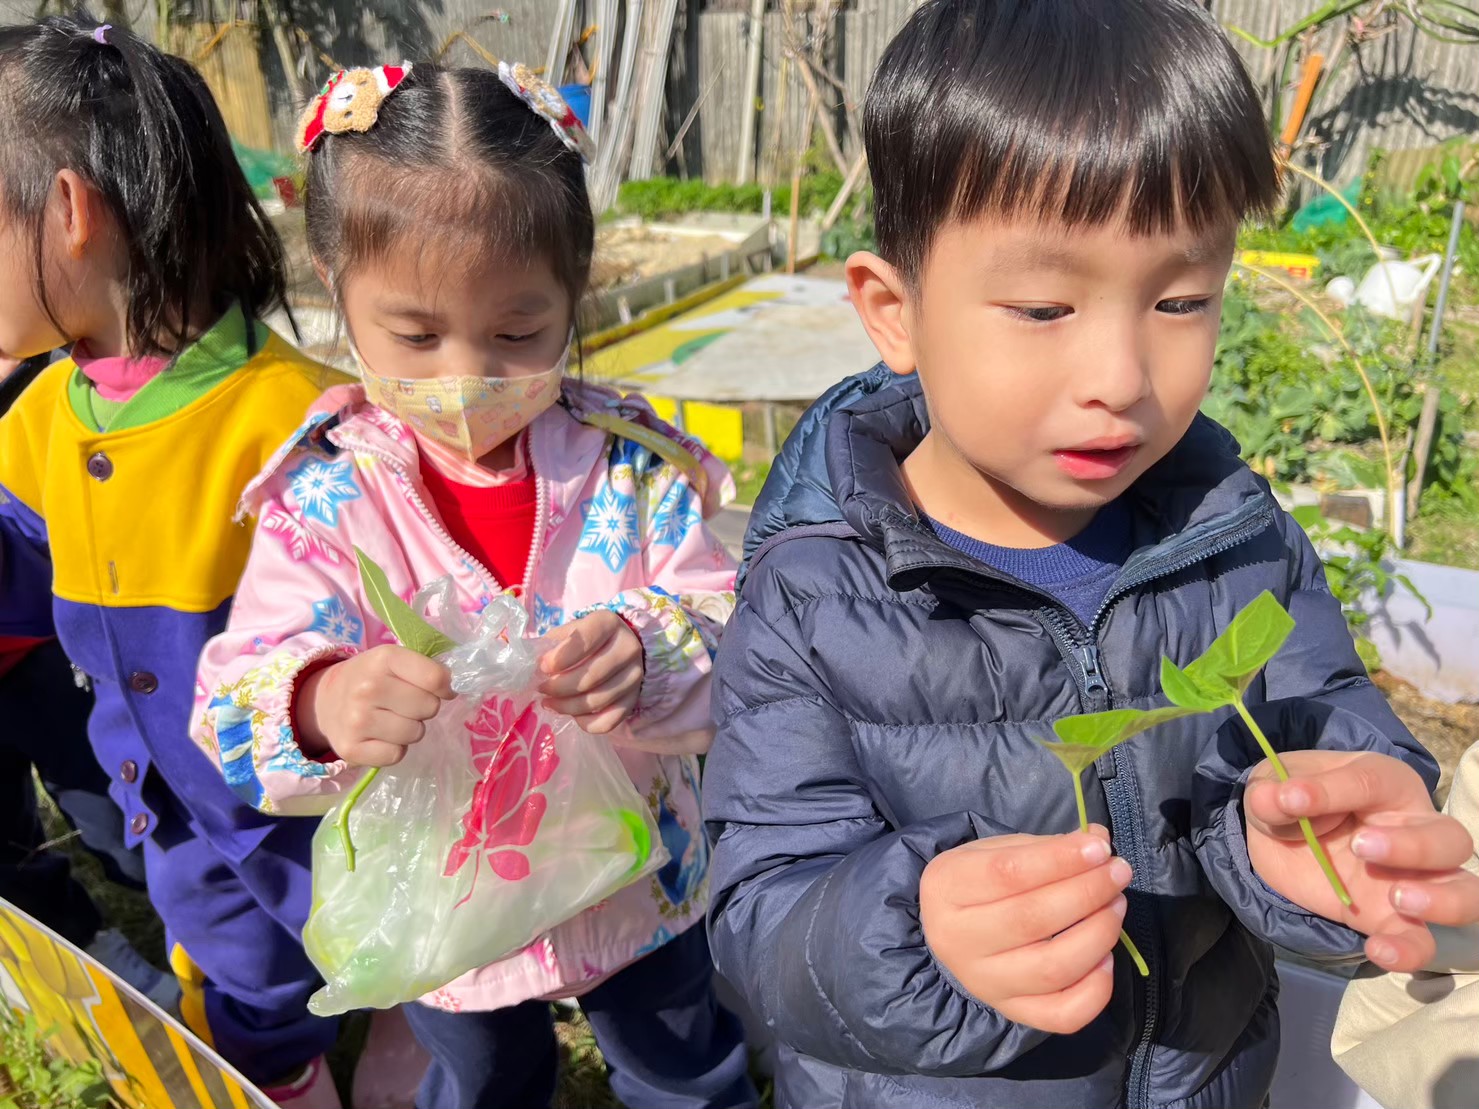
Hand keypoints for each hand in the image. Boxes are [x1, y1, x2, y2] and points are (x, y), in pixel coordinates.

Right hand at [297, 646, 453, 766]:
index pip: (435, 678)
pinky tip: (380, 736)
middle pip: (429, 707)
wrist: (325, 701)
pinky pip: (396, 755)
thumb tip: (451, 690)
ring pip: (415, 733)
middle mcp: (368, 688)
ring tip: (391, 719)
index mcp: (384, 659)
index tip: (437, 688)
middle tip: (404, 704)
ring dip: (410, 729)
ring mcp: (357, 720)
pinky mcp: (351, 749)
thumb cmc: (370, 678)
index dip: (444, 687)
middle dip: (424, 708)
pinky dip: (394, 749)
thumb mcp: (394, 661)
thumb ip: (426, 669)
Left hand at [537, 611, 643, 733]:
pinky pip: (609, 721)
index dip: (562, 657)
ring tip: (549, 702)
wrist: (619, 648)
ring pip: (597, 700)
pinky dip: (586, 723)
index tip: (543, 667)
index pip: (586, 640)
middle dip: (559, 687)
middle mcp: (628, 648)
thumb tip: (532, 665)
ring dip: (567, 707)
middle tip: (541, 689)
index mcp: (608, 624)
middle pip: (591, 676)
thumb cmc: (586, 640)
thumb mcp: (569, 632)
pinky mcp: (634, 699)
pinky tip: (572, 716)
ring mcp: (635, 676)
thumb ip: (551, 645)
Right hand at [919, 826, 1131, 1033]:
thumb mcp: (997, 851)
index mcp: (946, 887)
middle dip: (1087, 892)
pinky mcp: (1012, 1011)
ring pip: (1052, 969)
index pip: (1007, 873)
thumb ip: (1047, 847)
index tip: (1099, 848)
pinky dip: (1095, 989)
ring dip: (1098, 934)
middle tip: (1118, 872)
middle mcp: (958, 940)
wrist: (950, 930)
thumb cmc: (979, 883)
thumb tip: (1098, 841)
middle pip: (1032, 919)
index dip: (1060, 860)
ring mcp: (985, 982)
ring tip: (1116, 906)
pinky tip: (1106, 958)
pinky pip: (1061, 1015)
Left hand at [1246, 749, 1478, 971]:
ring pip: (1464, 892)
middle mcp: (1413, 829)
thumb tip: (1278, 800)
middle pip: (1449, 837)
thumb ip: (1273, 792)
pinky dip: (1409, 950)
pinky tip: (1379, 950)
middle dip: (1413, 845)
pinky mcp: (1392, 918)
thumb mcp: (1273, 786)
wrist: (1280, 840)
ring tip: (1398, 898)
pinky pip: (1421, 941)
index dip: (1331, 791)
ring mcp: (1412, 878)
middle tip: (1360, 846)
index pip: (1372, 782)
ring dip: (1442, 899)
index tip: (1290, 799)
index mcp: (1383, 782)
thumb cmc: (1294, 798)